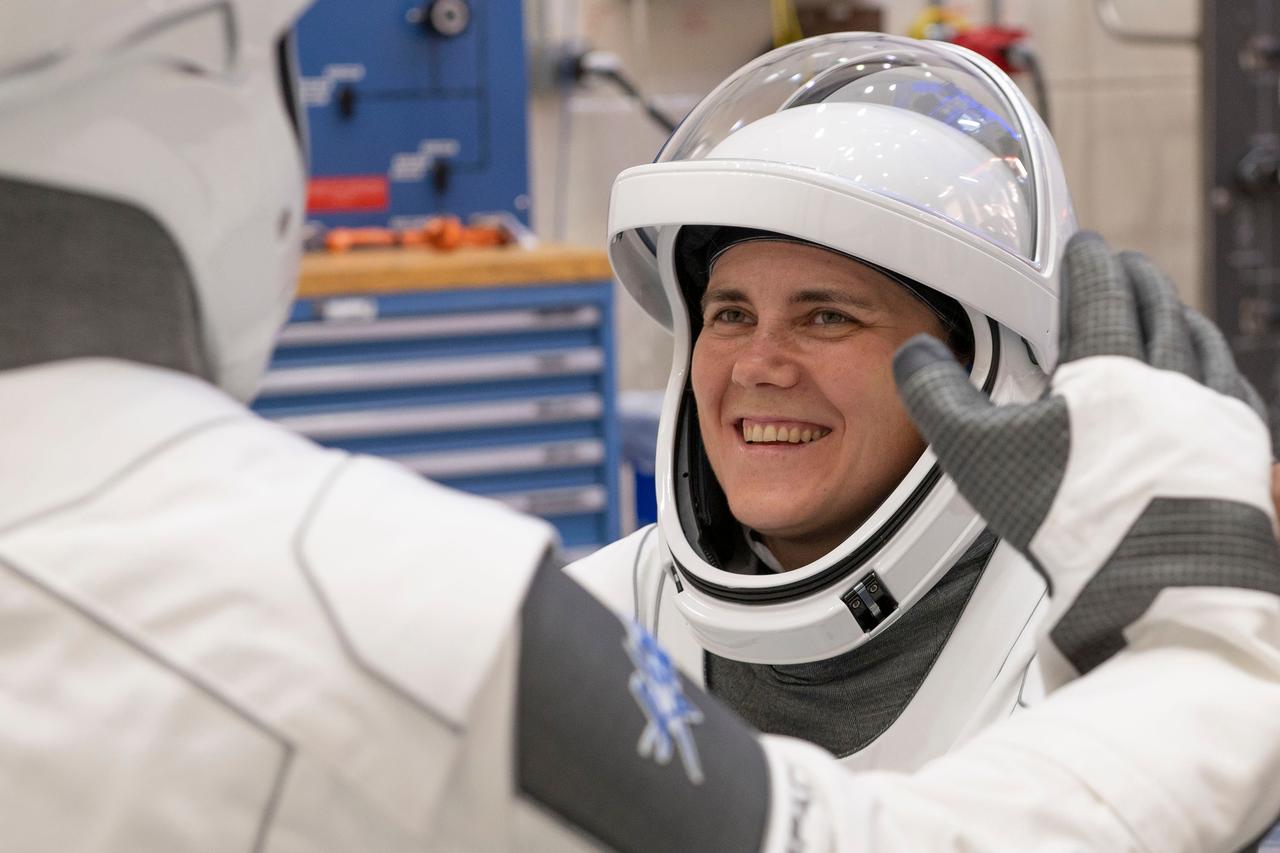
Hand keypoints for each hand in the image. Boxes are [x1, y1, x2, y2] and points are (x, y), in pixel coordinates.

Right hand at [892, 231, 1279, 688]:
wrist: (1160, 590)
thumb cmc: (1074, 526)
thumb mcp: (982, 456)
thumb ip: (940, 398)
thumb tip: (915, 356)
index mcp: (1111, 370)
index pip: (1102, 291)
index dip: (1089, 262)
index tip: (1084, 248)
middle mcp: (1174, 380)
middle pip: (1159, 306)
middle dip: (1137, 280)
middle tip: (1124, 270)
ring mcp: (1216, 416)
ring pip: (1203, 342)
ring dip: (1179, 318)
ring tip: (1166, 314)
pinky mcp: (1243, 454)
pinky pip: (1235, 388)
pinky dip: (1216, 368)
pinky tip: (1210, 380)